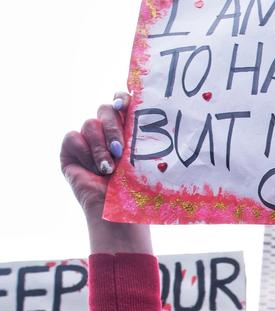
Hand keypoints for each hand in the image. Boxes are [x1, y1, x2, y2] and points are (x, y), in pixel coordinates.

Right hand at [60, 93, 152, 254]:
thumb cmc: (137, 188)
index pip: (122, 101)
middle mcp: (107, 129)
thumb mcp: (145, 160)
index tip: (126, 105)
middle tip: (121, 149)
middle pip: (106, 109)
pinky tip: (95, 169)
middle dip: (114, 127)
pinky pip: (73, 137)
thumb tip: (167, 118)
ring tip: (110, 168)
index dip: (122, 98)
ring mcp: (88, 138)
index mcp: (127, 127)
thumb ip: (146, 138)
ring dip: (101, 147)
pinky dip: (86, 153)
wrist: (116, 211)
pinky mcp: (71, 149)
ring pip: (90, 123)